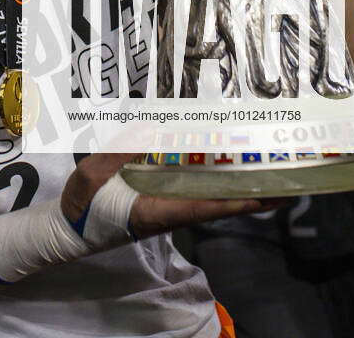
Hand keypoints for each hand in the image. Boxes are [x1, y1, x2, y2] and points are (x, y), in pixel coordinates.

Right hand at [61, 153, 277, 239]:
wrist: (68, 226)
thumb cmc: (82, 206)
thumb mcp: (93, 176)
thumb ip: (119, 152)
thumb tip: (150, 128)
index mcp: (160, 210)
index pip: (209, 207)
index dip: (243, 201)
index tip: (274, 195)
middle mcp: (171, 210)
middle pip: (219, 202)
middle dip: (252, 191)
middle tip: (286, 175)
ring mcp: (167, 204)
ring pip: (209, 195)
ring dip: (236, 182)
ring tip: (263, 162)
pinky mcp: (160, 198)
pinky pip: (193, 188)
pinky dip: (213, 176)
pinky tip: (221, 159)